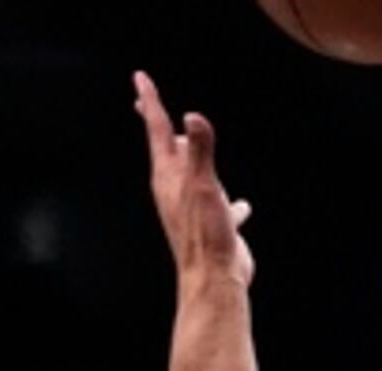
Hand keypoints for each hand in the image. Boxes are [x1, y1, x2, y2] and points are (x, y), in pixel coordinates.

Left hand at [134, 71, 253, 288]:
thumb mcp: (204, 187)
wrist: (215, 279)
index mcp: (170, 176)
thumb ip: (201, 151)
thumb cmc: (206, 235)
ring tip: (187, 143)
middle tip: (146, 103)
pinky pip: (220, 205)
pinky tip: (241, 204)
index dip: (151, 102)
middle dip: (158, 124)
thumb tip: (193, 117)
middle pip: (165, 148)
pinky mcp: (213, 225)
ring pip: (189, 173)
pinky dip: (228, 200)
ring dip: (190, 156)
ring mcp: (193, 207)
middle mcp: (176, 190)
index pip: (158, 130)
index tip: (140, 79)